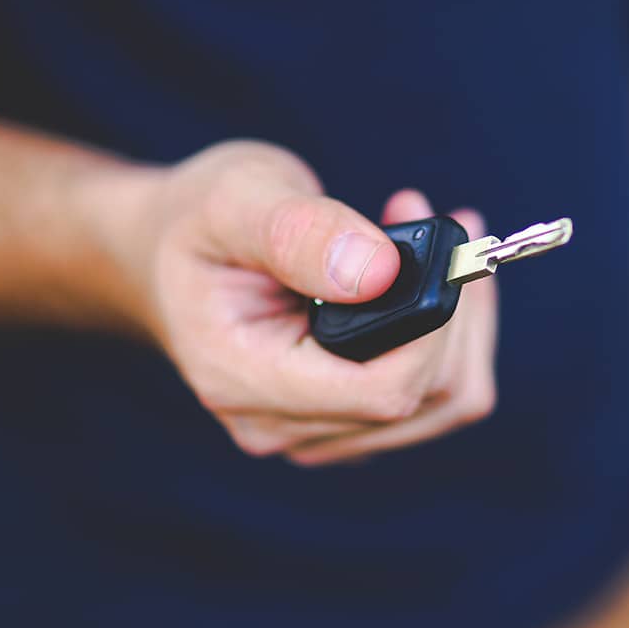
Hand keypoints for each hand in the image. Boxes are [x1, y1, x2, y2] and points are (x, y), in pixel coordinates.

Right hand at [119, 140, 497, 463]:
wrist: (166, 254)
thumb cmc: (196, 221)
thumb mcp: (237, 197)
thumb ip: (301, 231)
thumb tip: (380, 271)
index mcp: (243, 379)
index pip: (381, 392)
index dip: (434, 328)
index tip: (442, 248)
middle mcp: (281, 424)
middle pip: (424, 401)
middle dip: (456, 310)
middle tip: (445, 222)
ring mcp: (315, 430)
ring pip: (443, 403)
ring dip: (462, 320)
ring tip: (431, 240)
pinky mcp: (345, 419)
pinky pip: (433, 395)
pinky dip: (448, 334)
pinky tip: (421, 276)